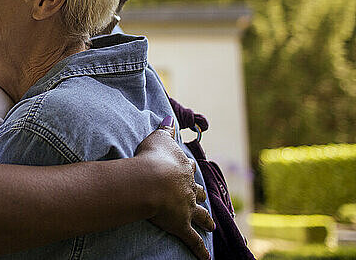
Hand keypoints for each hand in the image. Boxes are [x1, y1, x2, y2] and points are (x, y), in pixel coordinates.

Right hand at [134, 117, 214, 259]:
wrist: (152, 179)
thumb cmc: (152, 157)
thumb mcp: (159, 137)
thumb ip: (165, 128)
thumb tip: (170, 118)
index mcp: (182, 168)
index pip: (187, 168)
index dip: (187, 169)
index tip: (189, 169)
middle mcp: (188, 188)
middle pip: (197, 192)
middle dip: (200, 196)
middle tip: (204, 198)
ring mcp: (187, 207)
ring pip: (200, 215)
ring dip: (207, 220)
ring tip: (212, 226)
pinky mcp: (182, 225)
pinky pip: (193, 240)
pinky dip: (200, 251)